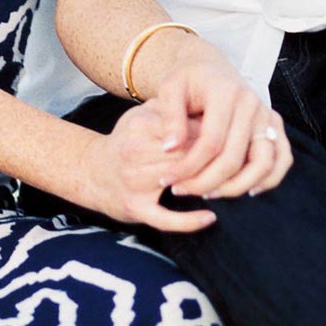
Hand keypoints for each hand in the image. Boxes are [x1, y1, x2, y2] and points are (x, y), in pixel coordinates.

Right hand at [77, 103, 219, 235]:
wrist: (91, 172)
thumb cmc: (127, 141)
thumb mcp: (141, 115)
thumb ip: (170, 107)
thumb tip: (206, 104)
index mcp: (140, 126)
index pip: (186, 128)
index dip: (212, 133)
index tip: (229, 136)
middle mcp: (135, 153)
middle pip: (188, 155)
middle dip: (214, 158)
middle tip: (233, 160)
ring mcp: (135, 183)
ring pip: (182, 182)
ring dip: (207, 183)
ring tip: (228, 181)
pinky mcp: (135, 208)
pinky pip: (166, 219)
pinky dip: (190, 221)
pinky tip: (210, 217)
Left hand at [148, 47, 292, 201]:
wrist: (210, 64)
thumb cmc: (187, 79)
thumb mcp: (169, 90)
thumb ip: (170, 118)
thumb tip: (170, 149)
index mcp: (226, 93)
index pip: (211, 142)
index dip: (188, 167)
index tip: (167, 179)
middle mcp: (252, 104)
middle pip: (234, 158)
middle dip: (205, 182)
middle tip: (182, 190)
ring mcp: (267, 115)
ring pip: (264, 163)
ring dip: (237, 187)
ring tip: (210, 193)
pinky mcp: (274, 125)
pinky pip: (282, 158)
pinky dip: (269, 179)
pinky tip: (248, 190)